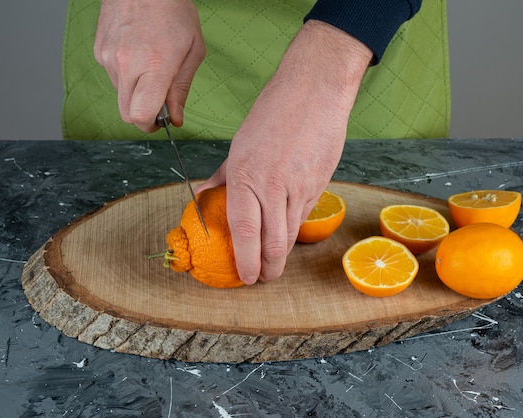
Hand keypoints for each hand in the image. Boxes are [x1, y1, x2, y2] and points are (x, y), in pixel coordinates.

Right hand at [93, 0, 204, 130]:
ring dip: (135, 92)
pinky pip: (113, 76)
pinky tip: (137, 54)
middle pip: (126, 114)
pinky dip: (126, 75)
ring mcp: (109, 57)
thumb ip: (182, 88)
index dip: (151, 125)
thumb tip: (175, 118)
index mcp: (154, 66)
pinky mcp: (99, 51)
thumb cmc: (173, 10)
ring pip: (120, 95)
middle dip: (142, 116)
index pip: (141, 115)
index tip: (160, 122)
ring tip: (150, 67)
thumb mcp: (193, 50)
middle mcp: (127, 64)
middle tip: (158, 104)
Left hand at [196, 20, 372, 283]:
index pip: (243, 230)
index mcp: (246, 176)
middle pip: (273, 243)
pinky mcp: (319, 185)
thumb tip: (203, 196)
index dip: (245, 259)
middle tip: (263, 280)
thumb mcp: (239, 145)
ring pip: (291, 235)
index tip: (245, 277)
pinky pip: (304, 217)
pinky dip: (294, 232)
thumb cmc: (272, 114)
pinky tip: (287, 236)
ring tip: (274, 266)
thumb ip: (223, 176)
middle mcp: (272, 187)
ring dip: (282, 256)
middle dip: (268, 269)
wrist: (314, 93)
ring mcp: (299, 188)